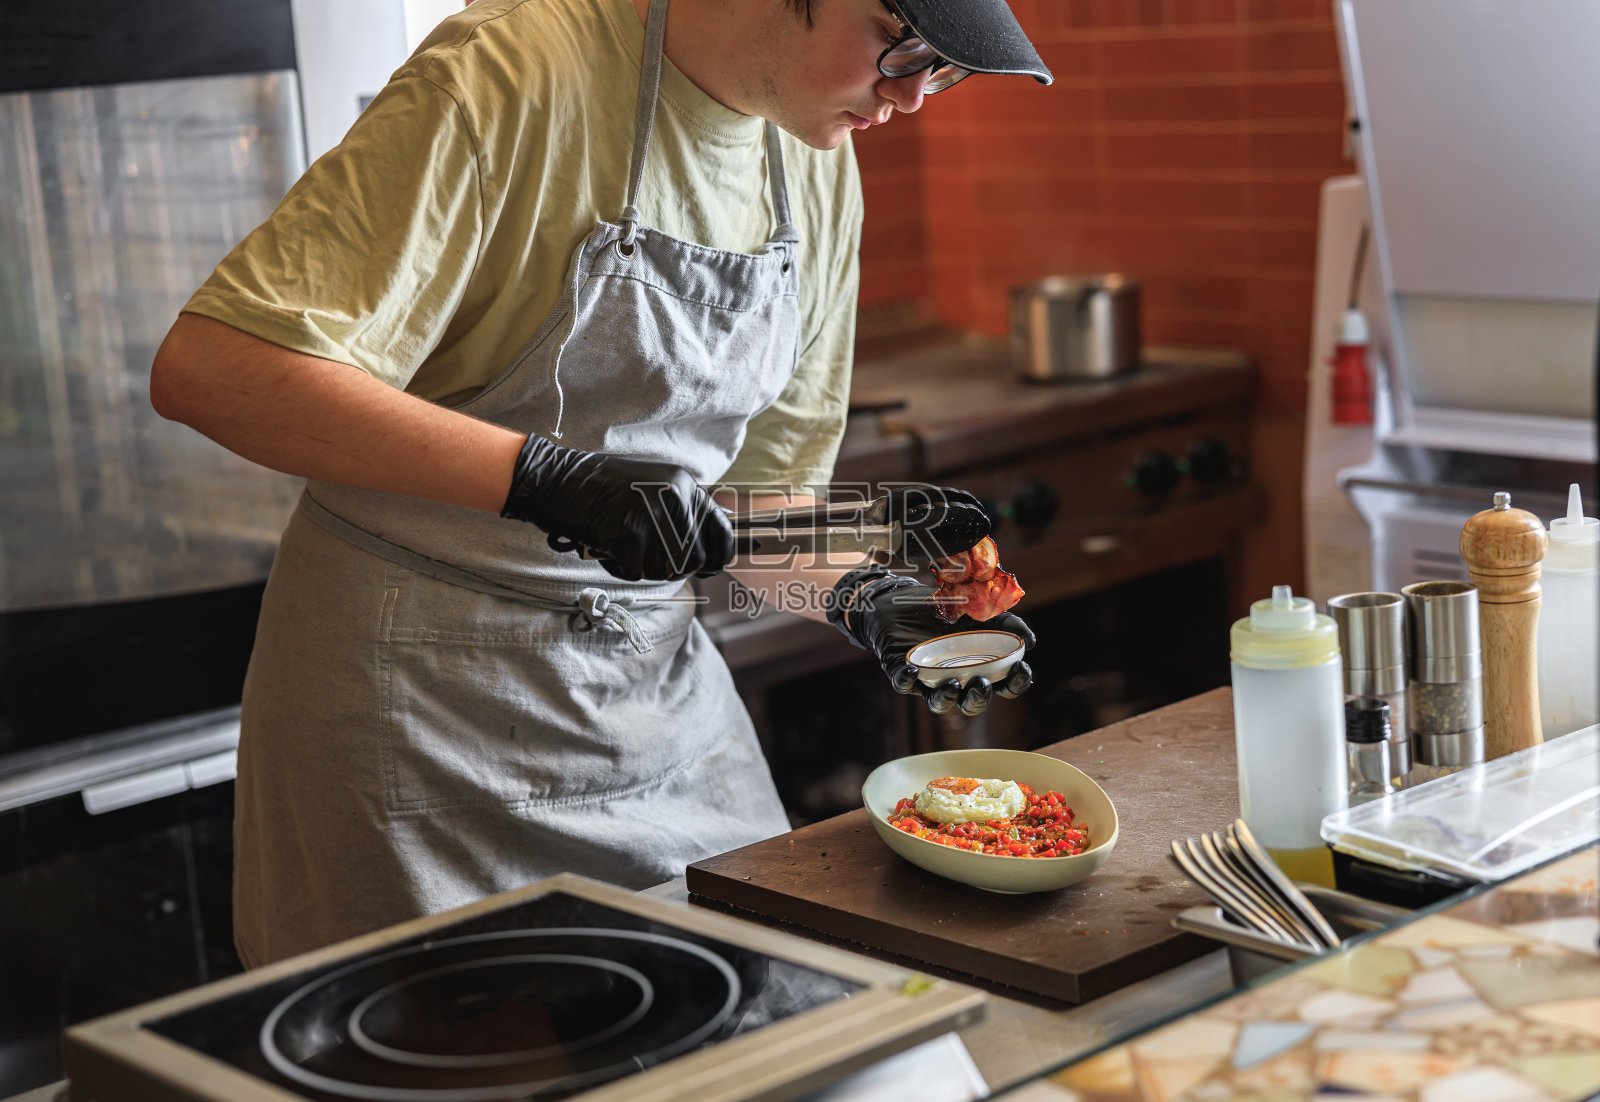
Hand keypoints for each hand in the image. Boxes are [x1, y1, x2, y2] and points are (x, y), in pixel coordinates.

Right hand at [501, 435, 732, 581]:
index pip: (721, 531)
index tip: (711, 569)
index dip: (720, 557)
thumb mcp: (652, 488)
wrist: (555, 479)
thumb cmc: (600, 489)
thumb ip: (682, 513)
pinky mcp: (626, 533)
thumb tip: (710, 552)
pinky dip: (618, 566)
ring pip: (664, 570)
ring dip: (642, 566)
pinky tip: (606, 545)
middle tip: (646, 555)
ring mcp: (651, 515)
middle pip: (695, 560)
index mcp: (684, 485)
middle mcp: (674, 498)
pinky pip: (634, 571)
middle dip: (673, 567)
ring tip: (621, 542)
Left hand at [829, 570, 1033, 715]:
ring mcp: (929, 679)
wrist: (906, 598)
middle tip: (982, 684)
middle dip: (979, 699)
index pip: (1003, 686)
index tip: (1021, 669)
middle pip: (971, 704)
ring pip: (939, 702)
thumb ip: (1008, 625)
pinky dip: (907, 680)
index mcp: (980, 669)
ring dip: (946, 697)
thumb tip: (1030, 642)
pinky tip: (911, 671)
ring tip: (952, 685)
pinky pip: (904, 684)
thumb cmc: (948, 611)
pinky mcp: (902, 672)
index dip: (1015, 683)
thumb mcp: (982, 613)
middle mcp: (957, 680)